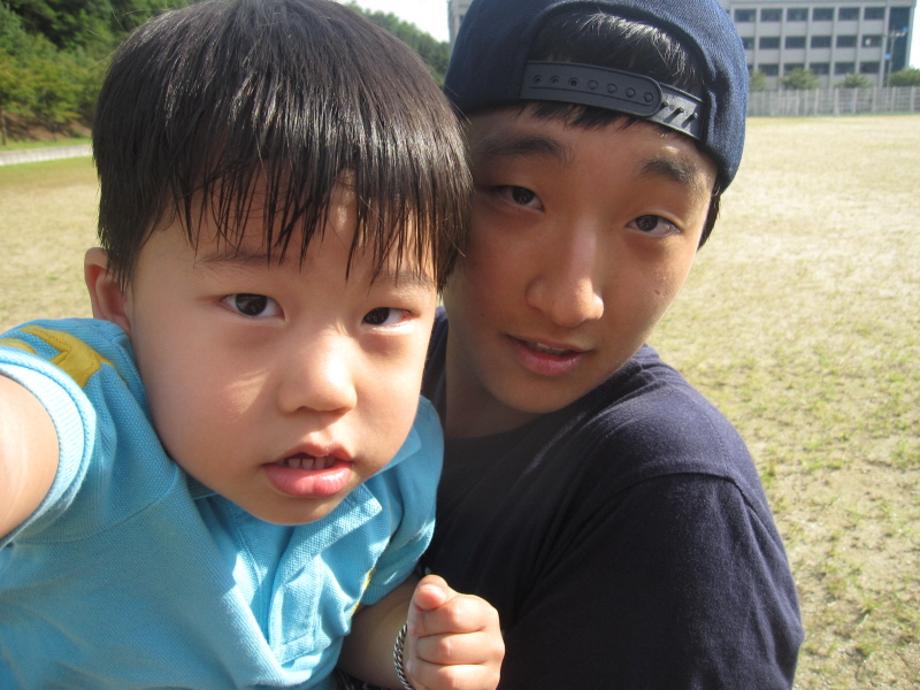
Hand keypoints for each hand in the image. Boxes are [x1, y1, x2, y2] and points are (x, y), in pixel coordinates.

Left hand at [403, 574, 503, 689]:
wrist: (436, 654)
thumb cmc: (434, 622)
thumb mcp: (430, 599)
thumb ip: (430, 589)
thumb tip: (429, 593)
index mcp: (485, 614)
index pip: (453, 614)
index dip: (425, 620)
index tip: (419, 622)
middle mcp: (495, 645)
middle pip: (446, 648)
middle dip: (421, 645)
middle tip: (421, 643)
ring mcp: (491, 674)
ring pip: (446, 676)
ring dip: (422, 668)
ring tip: (423, 659)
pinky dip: (428, 684)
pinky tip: (429, 675)